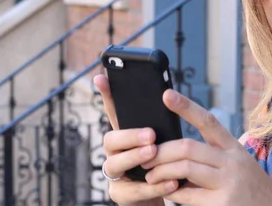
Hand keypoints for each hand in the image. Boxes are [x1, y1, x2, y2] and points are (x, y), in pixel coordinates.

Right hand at [94, 74, 176, 205]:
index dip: (106, 95)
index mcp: (125, 136)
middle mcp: (115, 153)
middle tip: (150, 134)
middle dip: (129, 135)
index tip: (101, 77)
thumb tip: (168, 96)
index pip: (113, 112)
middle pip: (110, 139)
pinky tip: (170, 181)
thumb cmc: (162, 164)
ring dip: (135, 157)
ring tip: (154, 152)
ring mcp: (115, 174)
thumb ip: (160, 123)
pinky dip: (153, 186)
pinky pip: (133, 190)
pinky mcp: (121, 195)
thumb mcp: (162, 140)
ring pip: (115, 164)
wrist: (163, 194)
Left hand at [141, 89, 271, 205]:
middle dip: (161, 152)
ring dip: (161, 171)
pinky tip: (166, 191)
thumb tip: (174, 149)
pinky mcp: (222, 204)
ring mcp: (227, 183)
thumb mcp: (236, 162)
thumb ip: (211, 154)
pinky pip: (188, 195)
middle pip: (187, 147)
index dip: (186, 106)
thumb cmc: (248, 186)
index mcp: (232, 146)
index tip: (166, 95)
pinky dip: (172, 192)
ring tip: (150, 176)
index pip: (207, 121)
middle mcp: (231, 161)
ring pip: (185, 168)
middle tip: (146, 157)